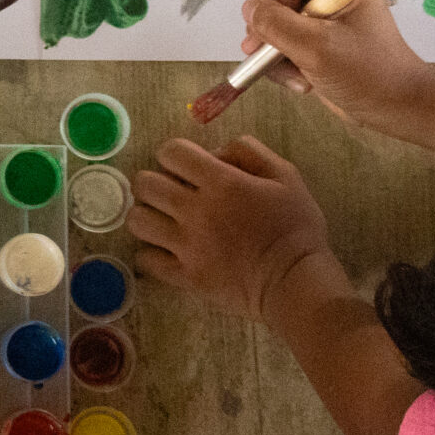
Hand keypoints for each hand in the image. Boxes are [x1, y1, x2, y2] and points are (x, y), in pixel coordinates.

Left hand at [129, 137, 342, 326]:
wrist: (295, 282)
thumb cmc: (296, 227)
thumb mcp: (286, 176)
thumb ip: (249, 153)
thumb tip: (213, 153)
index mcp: (221, 183)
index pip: (171, 152)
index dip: (174, 154)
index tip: (185, 166)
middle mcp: (196, 211)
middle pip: (145, 184)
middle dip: (153, 181)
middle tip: (169, 192)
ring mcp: (186, 245)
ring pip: (138, 221)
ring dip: (146, 215)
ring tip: (162, 220)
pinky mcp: (184, 276)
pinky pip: (145, 259)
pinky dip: (150, 253)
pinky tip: (165, 250)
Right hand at [242, 0, 434, 153]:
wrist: (392, 108)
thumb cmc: (370, 75)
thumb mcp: (318, 49)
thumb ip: (276, 24)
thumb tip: (248, 8)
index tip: (290, 20)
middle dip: (270, 20)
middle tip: (279, 49)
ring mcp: (316, 11)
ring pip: (268, 13)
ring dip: (273, 47)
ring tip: (296, 72)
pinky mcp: (309, 34)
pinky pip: (274, 36)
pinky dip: (278, 61)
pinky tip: (299, 78)